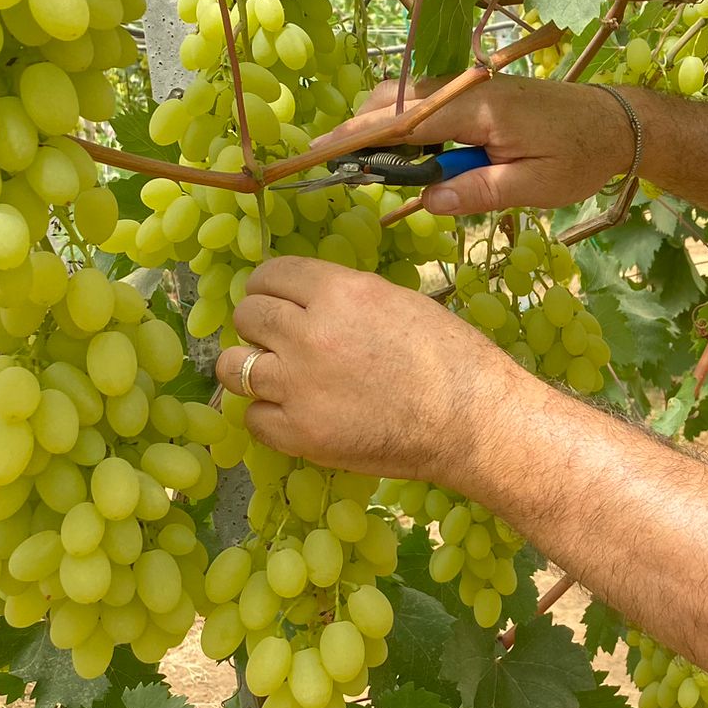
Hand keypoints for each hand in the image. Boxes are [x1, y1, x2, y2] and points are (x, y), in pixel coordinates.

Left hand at [215, 257, 524, 488]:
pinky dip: (270, 417)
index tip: (276, 301)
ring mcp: (298, 385)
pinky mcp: (299, 433)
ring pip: (234, 366)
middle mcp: (308, 333)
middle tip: (283, 343)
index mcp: (338, 292)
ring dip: (253, 369)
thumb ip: (344, 298)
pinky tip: (298, 416)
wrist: (472, 420)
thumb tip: (306, 301)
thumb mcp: (398, 302)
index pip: (269, 274)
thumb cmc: (452, 357)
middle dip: (260, 325)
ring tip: (279, 380)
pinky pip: (253, 418)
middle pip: (247, 315)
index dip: (269, 288)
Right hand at [309, 76, 633, 216]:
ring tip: (371, 172)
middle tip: (341, 172)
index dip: (357, 137)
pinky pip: (425, 104)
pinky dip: (405, 126)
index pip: (403, 120)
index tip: (319, 154)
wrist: (615, 123)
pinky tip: (409, 161)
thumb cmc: (581, 156)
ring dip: (382, 130)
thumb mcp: (534, 187)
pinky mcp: (475, 94)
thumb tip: (427, 202)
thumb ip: (479, 192)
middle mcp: (466, 89)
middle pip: (392, 101)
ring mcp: (469, 87)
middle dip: (360, 132)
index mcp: (478, 109)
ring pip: (405, 100)